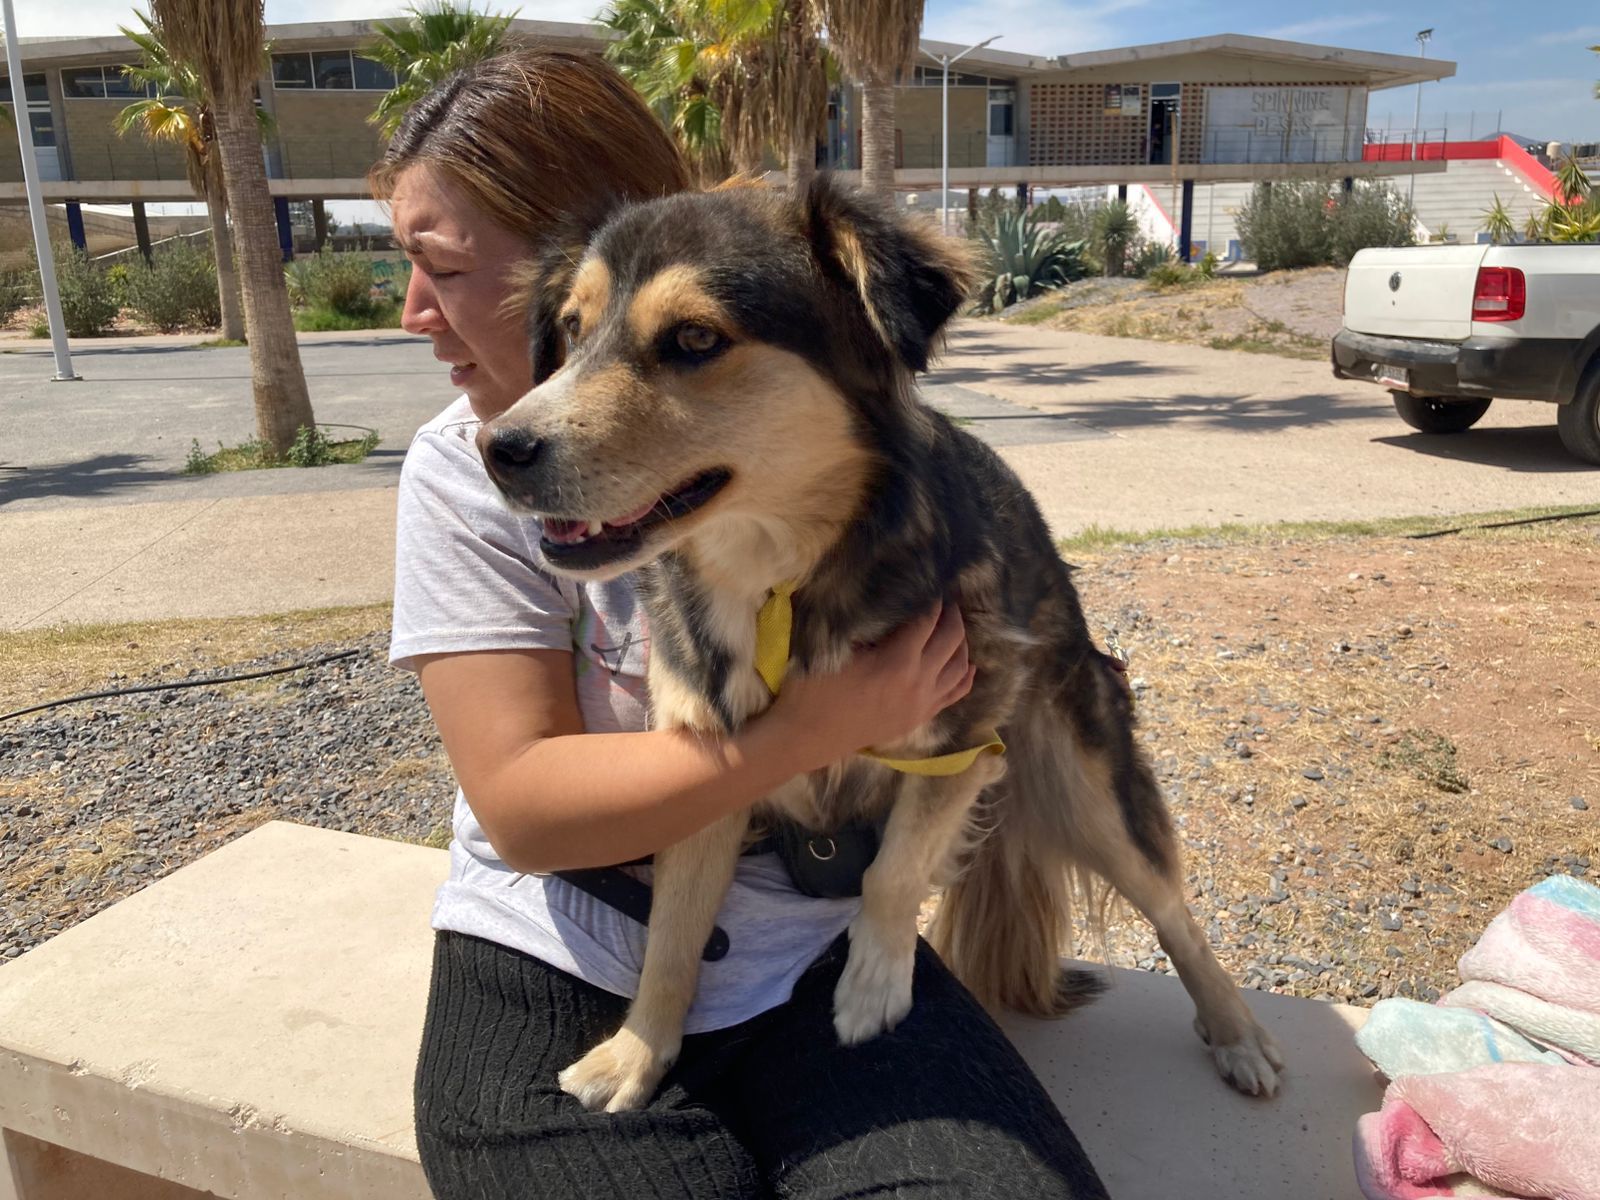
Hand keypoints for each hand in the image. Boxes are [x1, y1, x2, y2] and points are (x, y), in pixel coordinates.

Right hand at [765, 603, 976, 772]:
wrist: (807, 737)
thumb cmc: (813, 689)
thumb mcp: (834, 648)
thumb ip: (864, 623)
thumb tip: (886, 600)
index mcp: (897, 661)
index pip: (927, 620)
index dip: (933, 599)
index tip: (933, 583)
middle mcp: (918, 682)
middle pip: (951, 639)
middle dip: (952, 615)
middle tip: (946, 600)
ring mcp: (923, 704)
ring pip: (960, 667)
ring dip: (961, 643)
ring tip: (953, 627)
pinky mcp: (919, 718)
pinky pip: (955, 695)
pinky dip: (966, 676)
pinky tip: (969, 665)